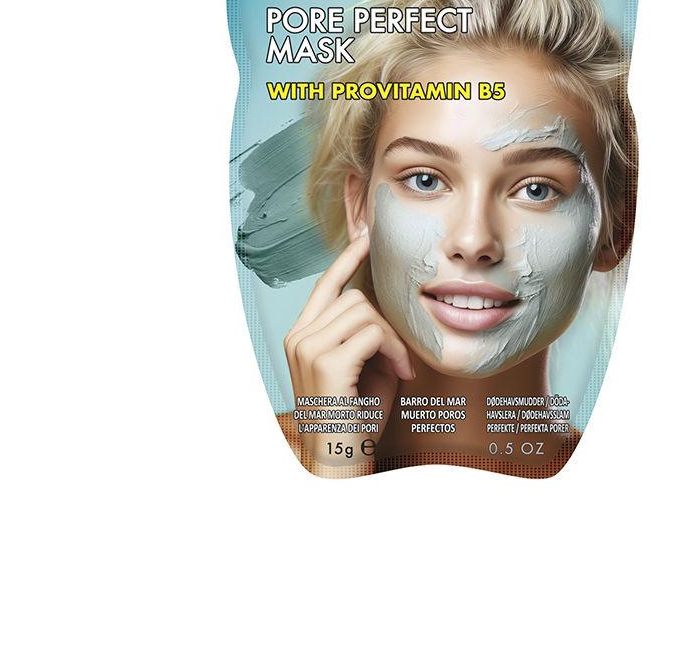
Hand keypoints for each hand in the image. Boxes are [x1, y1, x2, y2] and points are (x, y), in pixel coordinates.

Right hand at [283, 230, 414, 467]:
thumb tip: (389, 311)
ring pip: (364, 311)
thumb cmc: (356, 419)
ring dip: (391, 339)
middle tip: (400, 358)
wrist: (339, 463)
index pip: (325, 285)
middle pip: (354, 297)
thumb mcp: (362, 368)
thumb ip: (367, 336)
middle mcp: (299, 337)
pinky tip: (401, 374)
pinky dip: (393, 350)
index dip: (347, 259)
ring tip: (399, 369)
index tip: (367, 237)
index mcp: (302, 336)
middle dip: (385, 323)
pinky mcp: (325, 361)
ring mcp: (307, 348)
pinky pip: (372, 331)